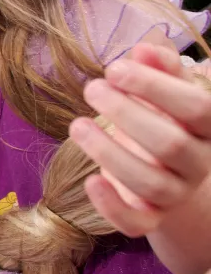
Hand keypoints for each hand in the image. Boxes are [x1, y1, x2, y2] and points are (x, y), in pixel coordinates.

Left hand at [69, 43, 210, 236]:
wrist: (160, 166)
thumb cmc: (159, 116)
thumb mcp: (163, 89)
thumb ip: (159, 68)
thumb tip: (144, 49)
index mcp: (208, 127)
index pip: (196, 107)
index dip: (155, 86)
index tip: (113, 68)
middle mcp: (198, 163)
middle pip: (170, 143)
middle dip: (125, 113)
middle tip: (91, 88)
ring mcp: (175, 193)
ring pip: (150, 182)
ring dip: (108, 152)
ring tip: (77, 124)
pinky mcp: (150, 217)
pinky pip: (137, 224)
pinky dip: (112, 207)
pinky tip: (90, 180)